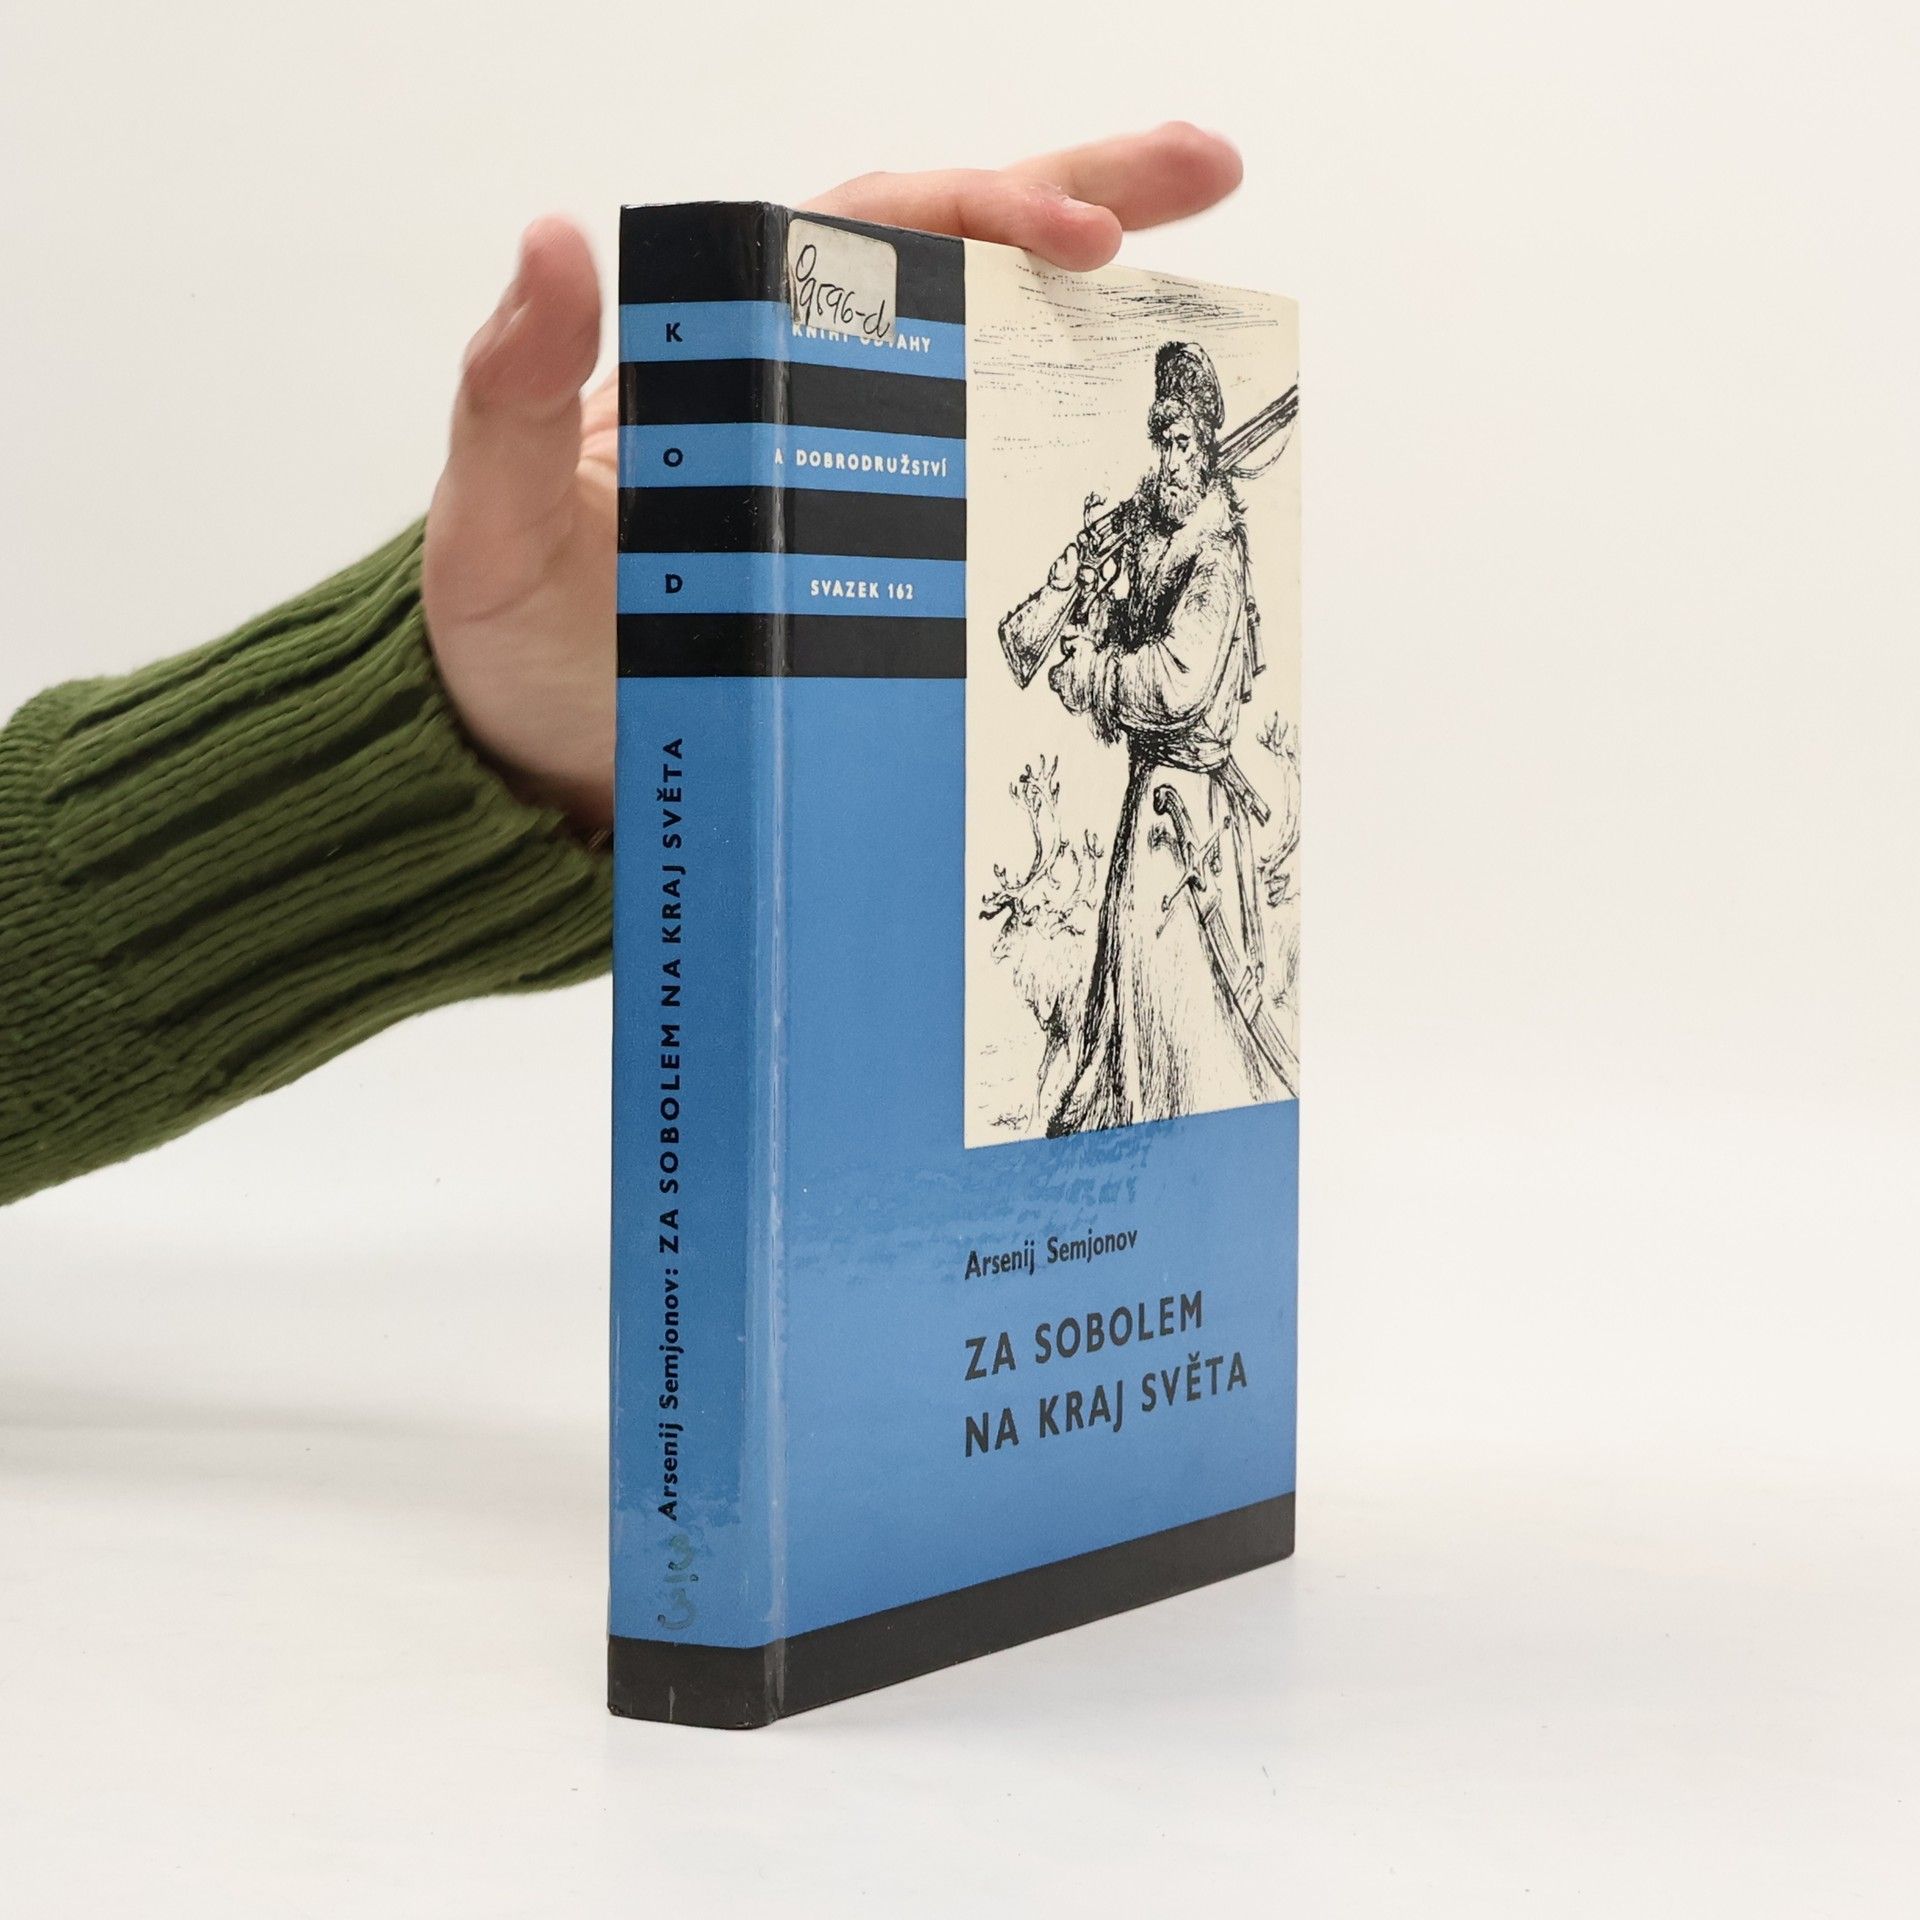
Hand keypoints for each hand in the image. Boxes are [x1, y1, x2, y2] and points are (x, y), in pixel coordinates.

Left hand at [421, 123, 1243, 833]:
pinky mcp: (879, 568)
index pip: (866, 237)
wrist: (540, 766)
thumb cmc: (513, 641)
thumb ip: (515, 393)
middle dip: (1081, 201)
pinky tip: (1130, 467)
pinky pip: (983, 498)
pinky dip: (1060, 470)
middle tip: (1205, 170)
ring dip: (1094, 327)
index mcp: (723, 350)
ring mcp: (849, 478)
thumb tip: (556, 242)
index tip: (1078, 233)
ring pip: (983, 367)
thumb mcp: (499, 519)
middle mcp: (799, 389)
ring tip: (1212, 296)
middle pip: (953, 263)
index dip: (979, 213)